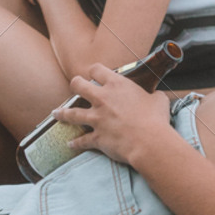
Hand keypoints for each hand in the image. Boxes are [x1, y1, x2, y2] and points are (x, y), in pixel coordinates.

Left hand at [53, 63, 170, 163]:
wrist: (149, 142)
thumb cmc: (156, 119)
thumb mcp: (158, 100)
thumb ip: (153, 95)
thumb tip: (155, 97)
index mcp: (117, 85)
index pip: (97, 70)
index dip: (94, 71)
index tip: (94, 74)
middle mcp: (103, 99)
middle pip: (78, 85)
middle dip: (75, 85)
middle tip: (75, 87)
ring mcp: (97, 118)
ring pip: (71, 113)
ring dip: (62, 113)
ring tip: (56, 113)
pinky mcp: (96, 137)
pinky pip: (81, 140)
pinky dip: (75, 143)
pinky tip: (70, 144)